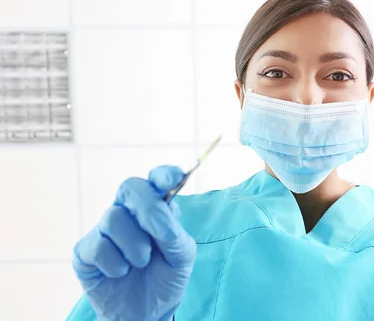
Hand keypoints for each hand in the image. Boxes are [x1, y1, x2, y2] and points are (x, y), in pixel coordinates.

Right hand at [72, 166, 196, 320]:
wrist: (148, 312)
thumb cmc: (166, 277)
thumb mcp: (182, 255)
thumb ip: (174, 232)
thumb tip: (161, 216)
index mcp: (155, 207)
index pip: (156, 179)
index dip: (163, 174)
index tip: (173, 178)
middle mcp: (128, 212)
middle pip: (130, 188)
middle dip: (149, 208)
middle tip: (163, 235)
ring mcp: (104, 230)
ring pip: (113, 218)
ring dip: (135, 246)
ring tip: (142, 263)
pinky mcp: (85, 251)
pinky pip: (98, 246)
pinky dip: (116, 264)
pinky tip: (121, 273)